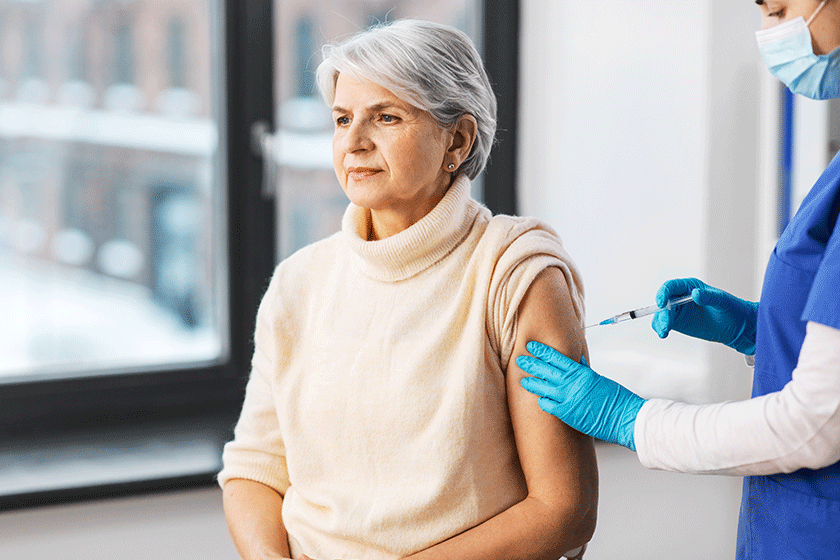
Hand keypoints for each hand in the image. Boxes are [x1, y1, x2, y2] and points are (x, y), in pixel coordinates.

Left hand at [517, 342, 644, 450]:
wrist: (623, 417)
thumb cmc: (615, 398)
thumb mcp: (598, 378)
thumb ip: (583, 370)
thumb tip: (575, 360)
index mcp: (580, 373)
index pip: (556, 358)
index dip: (541, 351)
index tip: (531, 347)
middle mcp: (572, 384)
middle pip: (546, 370)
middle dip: (531, 364)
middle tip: (520, 360)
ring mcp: (567, 398)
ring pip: (543, 387)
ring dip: (532, 383)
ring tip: (523, 380)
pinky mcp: (567, 413)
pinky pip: (548, 405)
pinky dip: (542, 401)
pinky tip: (539, 399)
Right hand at [652, 278, 757, 354]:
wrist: (738, 327)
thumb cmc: (732, 309)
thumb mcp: (723, 301)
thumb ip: (709, 297)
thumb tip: (695, 294)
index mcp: (690, 286)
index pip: (670, 287)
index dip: (663, 294)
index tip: (661, 304)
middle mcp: (681, 297)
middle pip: (664, 302)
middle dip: (662, 313)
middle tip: (666, 325)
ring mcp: (678, 311)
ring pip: (661, 314)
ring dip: (659, 322)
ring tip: (664, 332)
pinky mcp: (678, 323)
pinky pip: (664, 324)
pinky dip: (661, 328)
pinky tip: (663, 334)